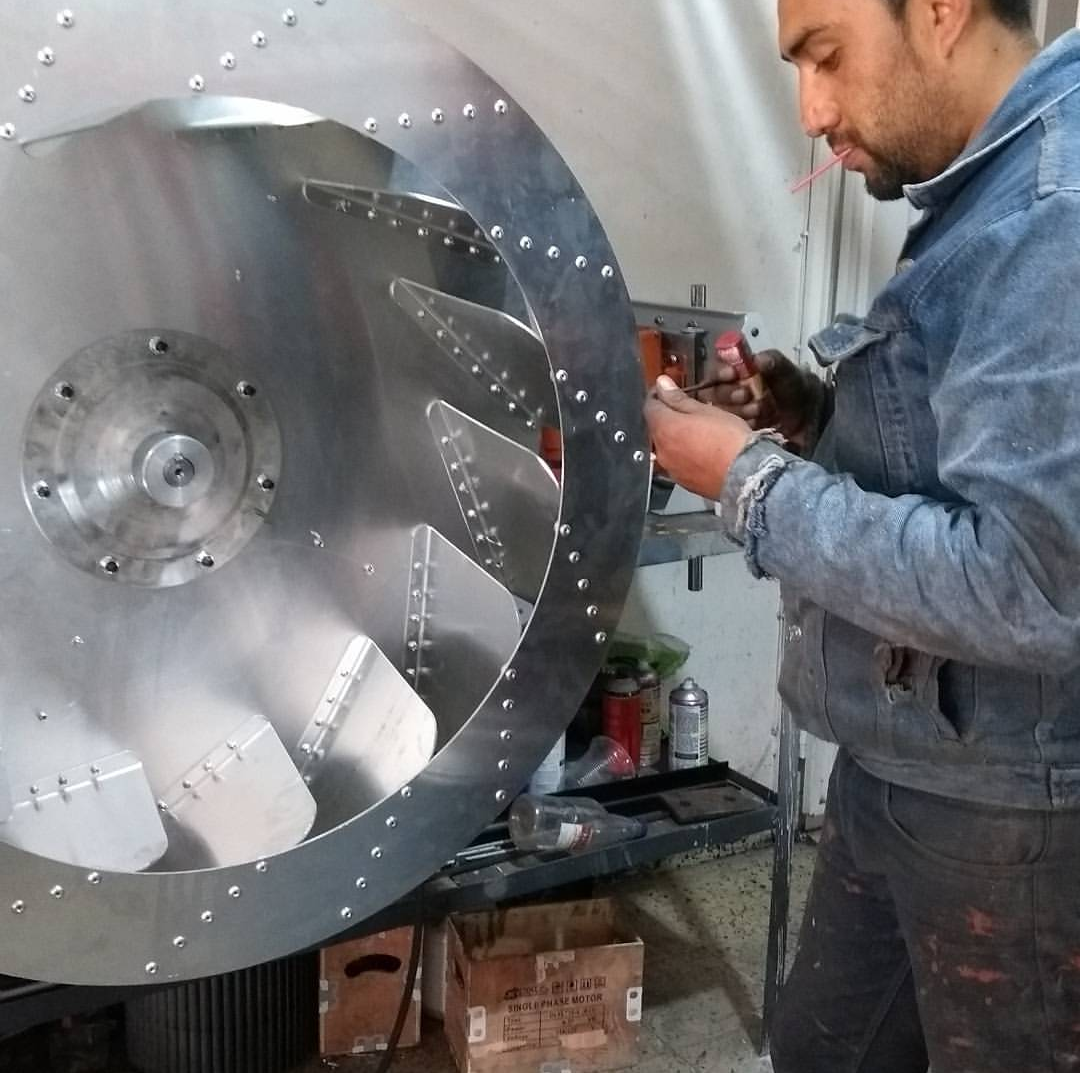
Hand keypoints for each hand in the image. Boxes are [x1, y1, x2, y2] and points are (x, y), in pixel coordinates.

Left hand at [645, 376, 751, 498]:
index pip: (650, 406)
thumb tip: (662, 385)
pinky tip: (701, 451)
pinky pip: (677, 463)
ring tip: (697, 432)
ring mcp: (671, 469)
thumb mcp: (704, 410)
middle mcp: (662, 451)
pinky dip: (684, 454)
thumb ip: (678, 398)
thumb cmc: (728, 440)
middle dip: (668, 417)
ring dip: (676, 437)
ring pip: (667, 446)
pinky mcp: (683, 482)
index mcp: (664, 429)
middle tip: (687, 410)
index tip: (667, 391)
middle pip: (657, 428)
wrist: (747, 475)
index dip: (658, 396)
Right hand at [704, 349, 820, 449]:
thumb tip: (758, 359)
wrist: (813, 421)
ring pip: (718, 412)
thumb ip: (774, 362)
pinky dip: (742, 426)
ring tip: (760, 411)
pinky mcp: (737, 433)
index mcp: (741, 374)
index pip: (717, 370)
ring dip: (738, 411)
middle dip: (729, 393)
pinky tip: (758, 424)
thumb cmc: (799, 392)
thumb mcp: (789, 373)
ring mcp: (733, 414)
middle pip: (712, 392)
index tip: (731, 374)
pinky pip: (727, 431)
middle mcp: (732, 393)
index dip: (720, 372)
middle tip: (746, 395)